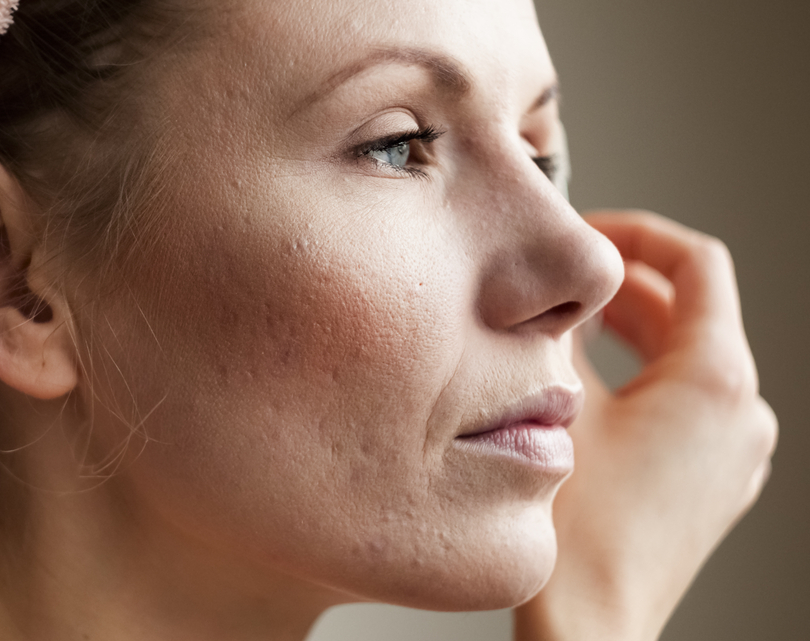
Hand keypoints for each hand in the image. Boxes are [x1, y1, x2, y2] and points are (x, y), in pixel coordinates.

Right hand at [514, 211, 776, 640]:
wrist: (592, 623)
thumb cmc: (583, 533)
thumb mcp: (557, 403)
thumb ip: (560, 332)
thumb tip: (552, 290)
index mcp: (715, 380)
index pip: (696, 264)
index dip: (638, 235)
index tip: (592, 237)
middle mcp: (741, 413)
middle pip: (690, 311)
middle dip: (624, 287)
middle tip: (565, 283)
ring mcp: (733, 452)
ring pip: (686, 360)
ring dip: (630, 332)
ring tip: (568, 330)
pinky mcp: (713, 481)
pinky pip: (686, 405)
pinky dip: (643, 379)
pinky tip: (588, 390)